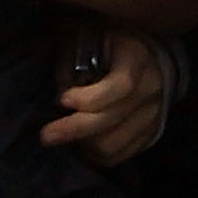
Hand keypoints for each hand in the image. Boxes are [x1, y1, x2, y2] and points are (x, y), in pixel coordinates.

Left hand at [40, 32, 167, 166]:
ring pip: (112, 145)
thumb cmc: (108, 45)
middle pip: (111, 121)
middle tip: (45, 135)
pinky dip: (95, 154)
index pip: (121, 85)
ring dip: (83, 144)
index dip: (89, 98)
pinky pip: (118, 156)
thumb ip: (71, 68)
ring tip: (65, 134)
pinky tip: (81, 143)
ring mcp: (152, 116)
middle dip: (72, 129)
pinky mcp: (149, 135)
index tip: (62, 99)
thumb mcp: (87, 41)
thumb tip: (58, 103)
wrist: (150, 57)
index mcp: (137, 59)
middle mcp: (150, 90)